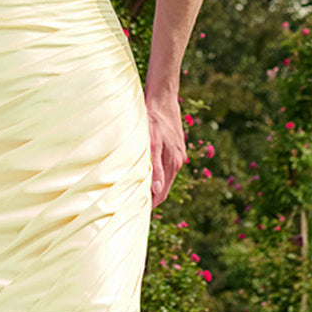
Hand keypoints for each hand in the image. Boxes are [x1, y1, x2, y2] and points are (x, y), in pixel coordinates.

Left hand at [146, 86, 186, 208]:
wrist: (162, 98)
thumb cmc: (153, 119)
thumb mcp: (151, 143)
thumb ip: (154, 167)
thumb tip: (156, 190)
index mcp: (173, 163)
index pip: (161, 193)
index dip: (150, 204)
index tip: (136, 213)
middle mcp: (177, 161)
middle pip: (163, 188)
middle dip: (151, 198)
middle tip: (133, 208)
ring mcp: (177, 154)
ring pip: (164, 178)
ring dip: (152, 186)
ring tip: (136, 195)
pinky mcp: (174, 147)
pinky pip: (165, 167)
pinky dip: (156, 174)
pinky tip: (145, 175)